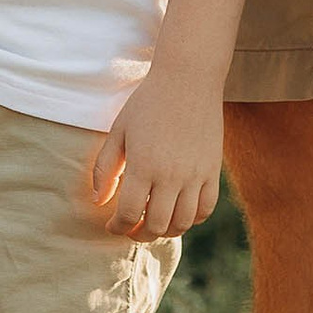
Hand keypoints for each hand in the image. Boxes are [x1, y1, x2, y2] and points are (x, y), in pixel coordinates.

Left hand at [88, 67, 223, 241]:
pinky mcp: (213, 170)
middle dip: (139, 233)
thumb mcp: (119, 130)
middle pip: (156, 225)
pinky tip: (180, 211)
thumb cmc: (148, 102)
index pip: (128, 214)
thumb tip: (99, 202)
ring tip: (154, 222)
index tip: (111, 224)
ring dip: (166, 230)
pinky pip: (206, 209)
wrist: (188, 79)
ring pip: (183, 223)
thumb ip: (105, 168)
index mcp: (143, 165)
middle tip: (131, 227)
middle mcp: (171, 175)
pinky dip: (193, 219)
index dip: (117, 227)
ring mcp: (195, 175)